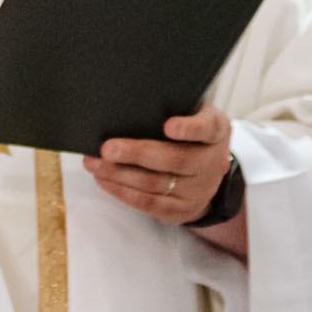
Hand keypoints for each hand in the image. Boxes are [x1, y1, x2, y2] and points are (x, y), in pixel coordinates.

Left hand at [82, 102, 232, 226]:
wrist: (204, 175)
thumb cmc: (188, 134)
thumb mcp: (192, 115)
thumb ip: (173, 107)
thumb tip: (128, 101)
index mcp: (217, 131)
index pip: (208, 128)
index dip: (189, 128)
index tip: (168, 126)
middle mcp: (212, 162)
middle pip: (174, 159)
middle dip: (137, 153)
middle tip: (108, 148)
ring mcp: (198, 190)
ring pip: (155, 183)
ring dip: (119, 174)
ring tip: (94, 162)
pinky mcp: (181, 210)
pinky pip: (147, 203)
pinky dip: (121, 191)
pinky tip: (103, 179)